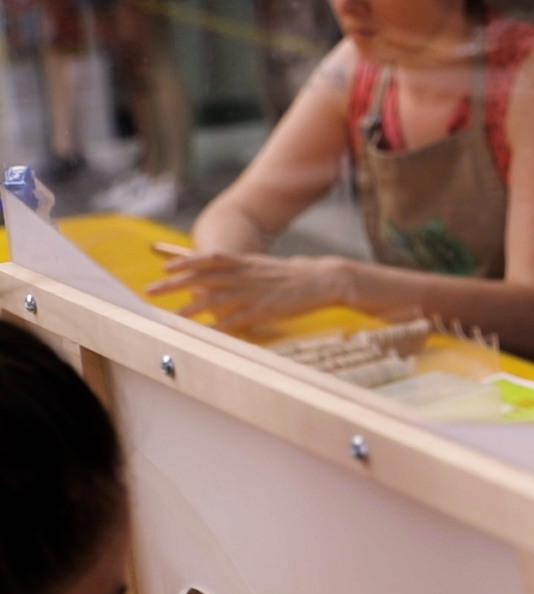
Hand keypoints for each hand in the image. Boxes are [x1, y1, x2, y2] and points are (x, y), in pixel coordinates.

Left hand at [145, 252, 351, 331]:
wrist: (324, 279)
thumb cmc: (297, 275)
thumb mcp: (266, 267)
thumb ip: (245, 271)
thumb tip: (226, 276)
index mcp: (246, 262)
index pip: (207, 259)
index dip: (183, 262)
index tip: (164, 268)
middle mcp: (245, 275)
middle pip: (202, 279)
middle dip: (173, 285)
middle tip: (150, 291)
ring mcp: (253, 293)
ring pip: (214, 300)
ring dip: (189, 308)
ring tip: (171, 316)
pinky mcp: (264, 310)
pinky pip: (235, 320)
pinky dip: (218, 327)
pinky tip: (203, 335)